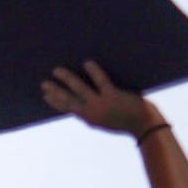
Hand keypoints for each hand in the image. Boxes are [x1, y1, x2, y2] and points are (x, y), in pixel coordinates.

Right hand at [41, 61, 158, 135]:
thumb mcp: (105, 121)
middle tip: (44, 83)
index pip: (67, 108)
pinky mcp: (113, 96)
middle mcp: (92, 112)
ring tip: (57, 71)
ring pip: (80, 90)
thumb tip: (82, 103)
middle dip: (55, 91)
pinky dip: (94, 72)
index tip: (45, 94)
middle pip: (68, 99)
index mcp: (89, 118)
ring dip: (67, 79)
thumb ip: (94, 112)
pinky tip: (87, 63)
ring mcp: (101, 104)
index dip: (55, 102)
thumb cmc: (127, 121)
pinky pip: (101, 81)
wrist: (143, 125)